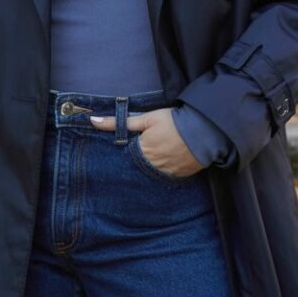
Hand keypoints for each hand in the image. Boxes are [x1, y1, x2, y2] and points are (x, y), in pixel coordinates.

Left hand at [90, 107, 204, 177]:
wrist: (204, 131)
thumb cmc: (173, 122)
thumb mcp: (146, 118)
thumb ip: (120, 122)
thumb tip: (93, 122)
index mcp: (142, 153)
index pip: (123, 159)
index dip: (121, 155)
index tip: (117, 153)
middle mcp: (152, 167)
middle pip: (136, 169)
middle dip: (133, 165)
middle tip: (136, 158)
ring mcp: (167, 174)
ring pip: (150, 175)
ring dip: (148, 169)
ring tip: (153, 159)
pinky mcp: (180, 177)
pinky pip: (166, 177)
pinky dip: (163, 171)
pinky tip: (165, 164)